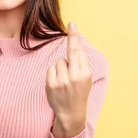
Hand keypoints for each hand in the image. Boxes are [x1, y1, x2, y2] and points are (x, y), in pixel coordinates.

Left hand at [45, 22, 92, 137]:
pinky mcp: (51, 84)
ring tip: (65, 79)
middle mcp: (75, 76)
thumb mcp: (86, 78)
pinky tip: (58, 83)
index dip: (75, 37)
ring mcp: (62, 80)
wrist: (71, 113)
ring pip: (59, 61)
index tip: (72, 24)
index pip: (79, 51)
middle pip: (70, 52)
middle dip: (71, 37)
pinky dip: (54, 73)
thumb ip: (81, 63)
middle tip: (72, 24)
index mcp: (85, 73)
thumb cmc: (79, 92)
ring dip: (61, 67)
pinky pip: (51, 69)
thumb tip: (75, 45)